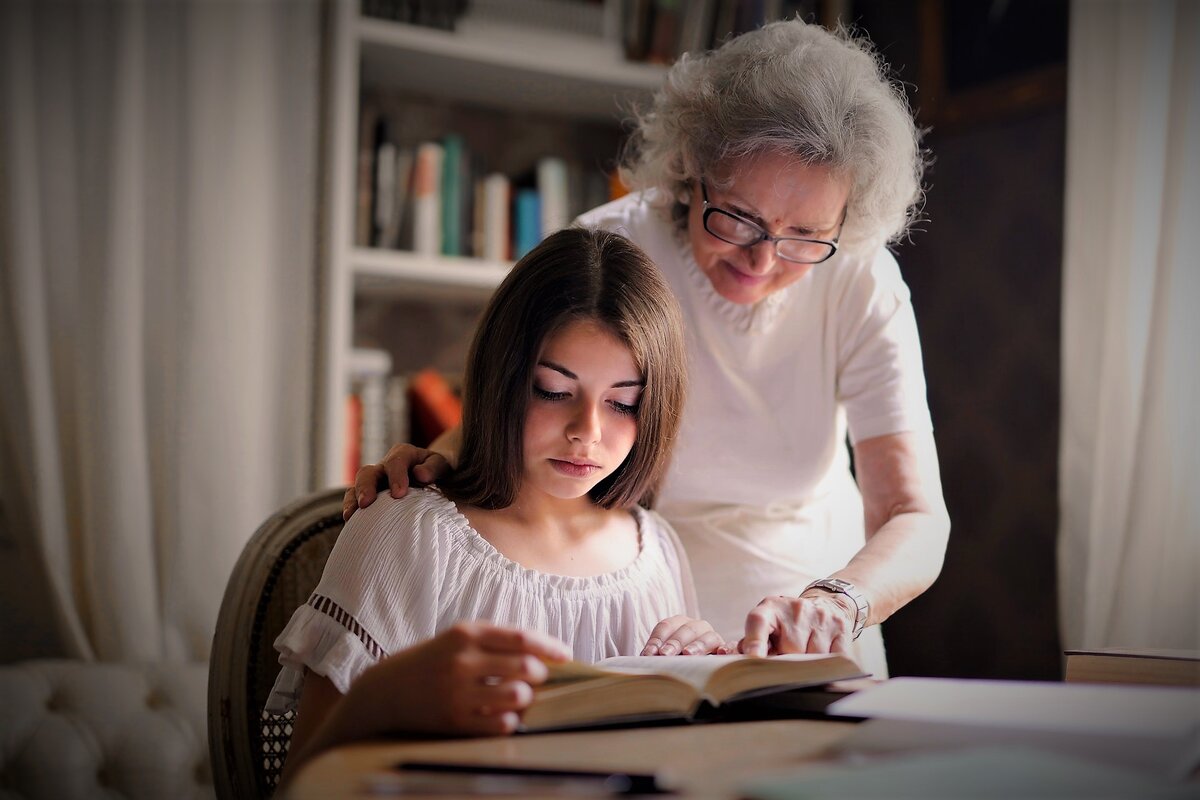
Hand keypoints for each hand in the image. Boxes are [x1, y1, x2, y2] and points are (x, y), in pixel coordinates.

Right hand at [342, 443, 451, 519]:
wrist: (435, 476)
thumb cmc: (438, 471)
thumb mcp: (441, 465)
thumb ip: (433, 468)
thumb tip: (420, 475)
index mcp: (404, 454)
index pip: (396, 461)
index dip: (395, 476)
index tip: (398, 494)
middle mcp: (385, 465)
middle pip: (369, 472)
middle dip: (366, 487)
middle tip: (367, 503)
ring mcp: (376, 479)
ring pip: (358, 484)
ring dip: (354, 498)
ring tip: (352, 514)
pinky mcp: (370, 493)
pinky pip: (354, 497)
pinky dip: (350, 506)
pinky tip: (350, 519)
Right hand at [361, 622, 571, 736]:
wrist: (386, 690)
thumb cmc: (433, 660)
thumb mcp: (459, 637)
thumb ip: (497, 639)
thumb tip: (545, 652)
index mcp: (466, 633)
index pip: (521, 637)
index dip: (550, 647)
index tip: (566, 656)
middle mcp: (463, 661)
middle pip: (526, 667)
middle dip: (540, 674)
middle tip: (536, 677)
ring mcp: (458, 693)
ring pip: (518, 696)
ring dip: (526, 698)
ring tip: (518, 696)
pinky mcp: (455, 721)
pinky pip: (502, 724)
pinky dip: (511, 720)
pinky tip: (504, 715)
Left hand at [640, 616, 723, 655]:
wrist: (700, 672)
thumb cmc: (675, 663)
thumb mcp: (663, 658)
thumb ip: (656, 656)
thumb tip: (645, 659)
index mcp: (678, 624)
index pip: (666, 626)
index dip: (657, 639)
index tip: (649, 653)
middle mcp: (697, 627)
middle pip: (686, 630)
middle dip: (674, 642)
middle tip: (665, 654)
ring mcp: (712, 637)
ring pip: (707, 636)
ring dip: (697, 645)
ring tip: (688, 654)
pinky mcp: (726, 650)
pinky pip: (731, 646)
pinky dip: (728, 648)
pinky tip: (722, 653)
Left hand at [735, 593, 855, 656]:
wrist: (825, 604)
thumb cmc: (786, 624)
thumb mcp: (766, 626)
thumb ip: (749, 643)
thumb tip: (732, 659)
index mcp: (769, 608)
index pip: (758, 622)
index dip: (754, 642)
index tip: (753, 658)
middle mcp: (795, 608)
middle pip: (789, 650)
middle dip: (787, 663)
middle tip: (786, 660)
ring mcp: (819, 616)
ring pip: (813, 657)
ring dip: (809, 665)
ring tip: (805, 656)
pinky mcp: (840, 627)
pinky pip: (834, 658)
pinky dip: (828, 665)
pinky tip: (823, 658)